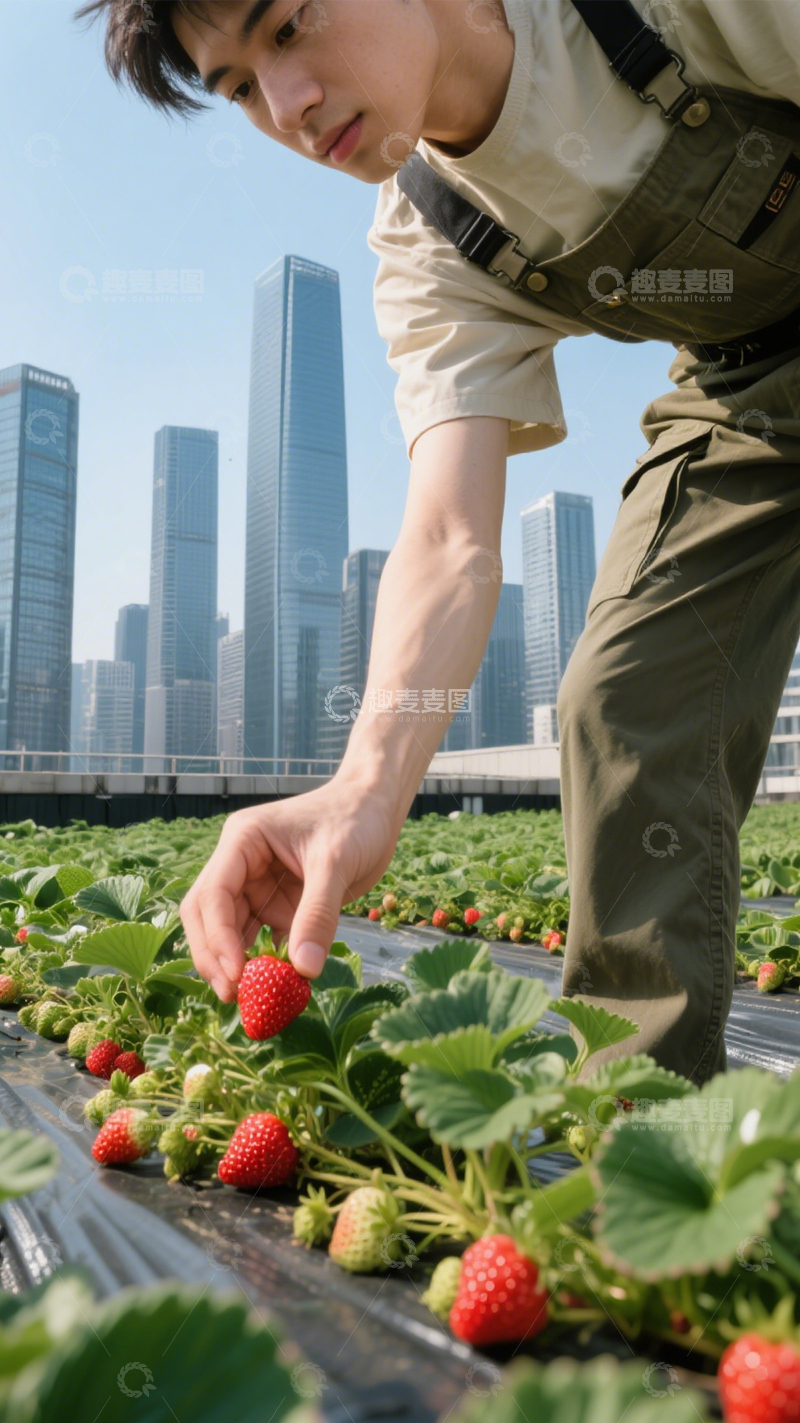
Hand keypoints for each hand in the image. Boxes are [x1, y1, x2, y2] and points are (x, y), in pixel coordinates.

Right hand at [179, 774, 399, 1001]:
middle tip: (231, 995)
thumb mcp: (335, 863)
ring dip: (237, 964)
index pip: (213, 893)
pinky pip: (262, 938)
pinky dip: (265, 963)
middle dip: (215, 955)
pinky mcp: (279, 904)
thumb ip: (318, 914)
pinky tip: (276, 989)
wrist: (378, 807)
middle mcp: (241, 864)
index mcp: (243, 841)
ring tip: (251, 1000)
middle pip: (208, 916)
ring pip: (230, 932)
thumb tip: (304, 969)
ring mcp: (258, 886)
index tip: (236, 972)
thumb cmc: (355, 818)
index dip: (218, 936)